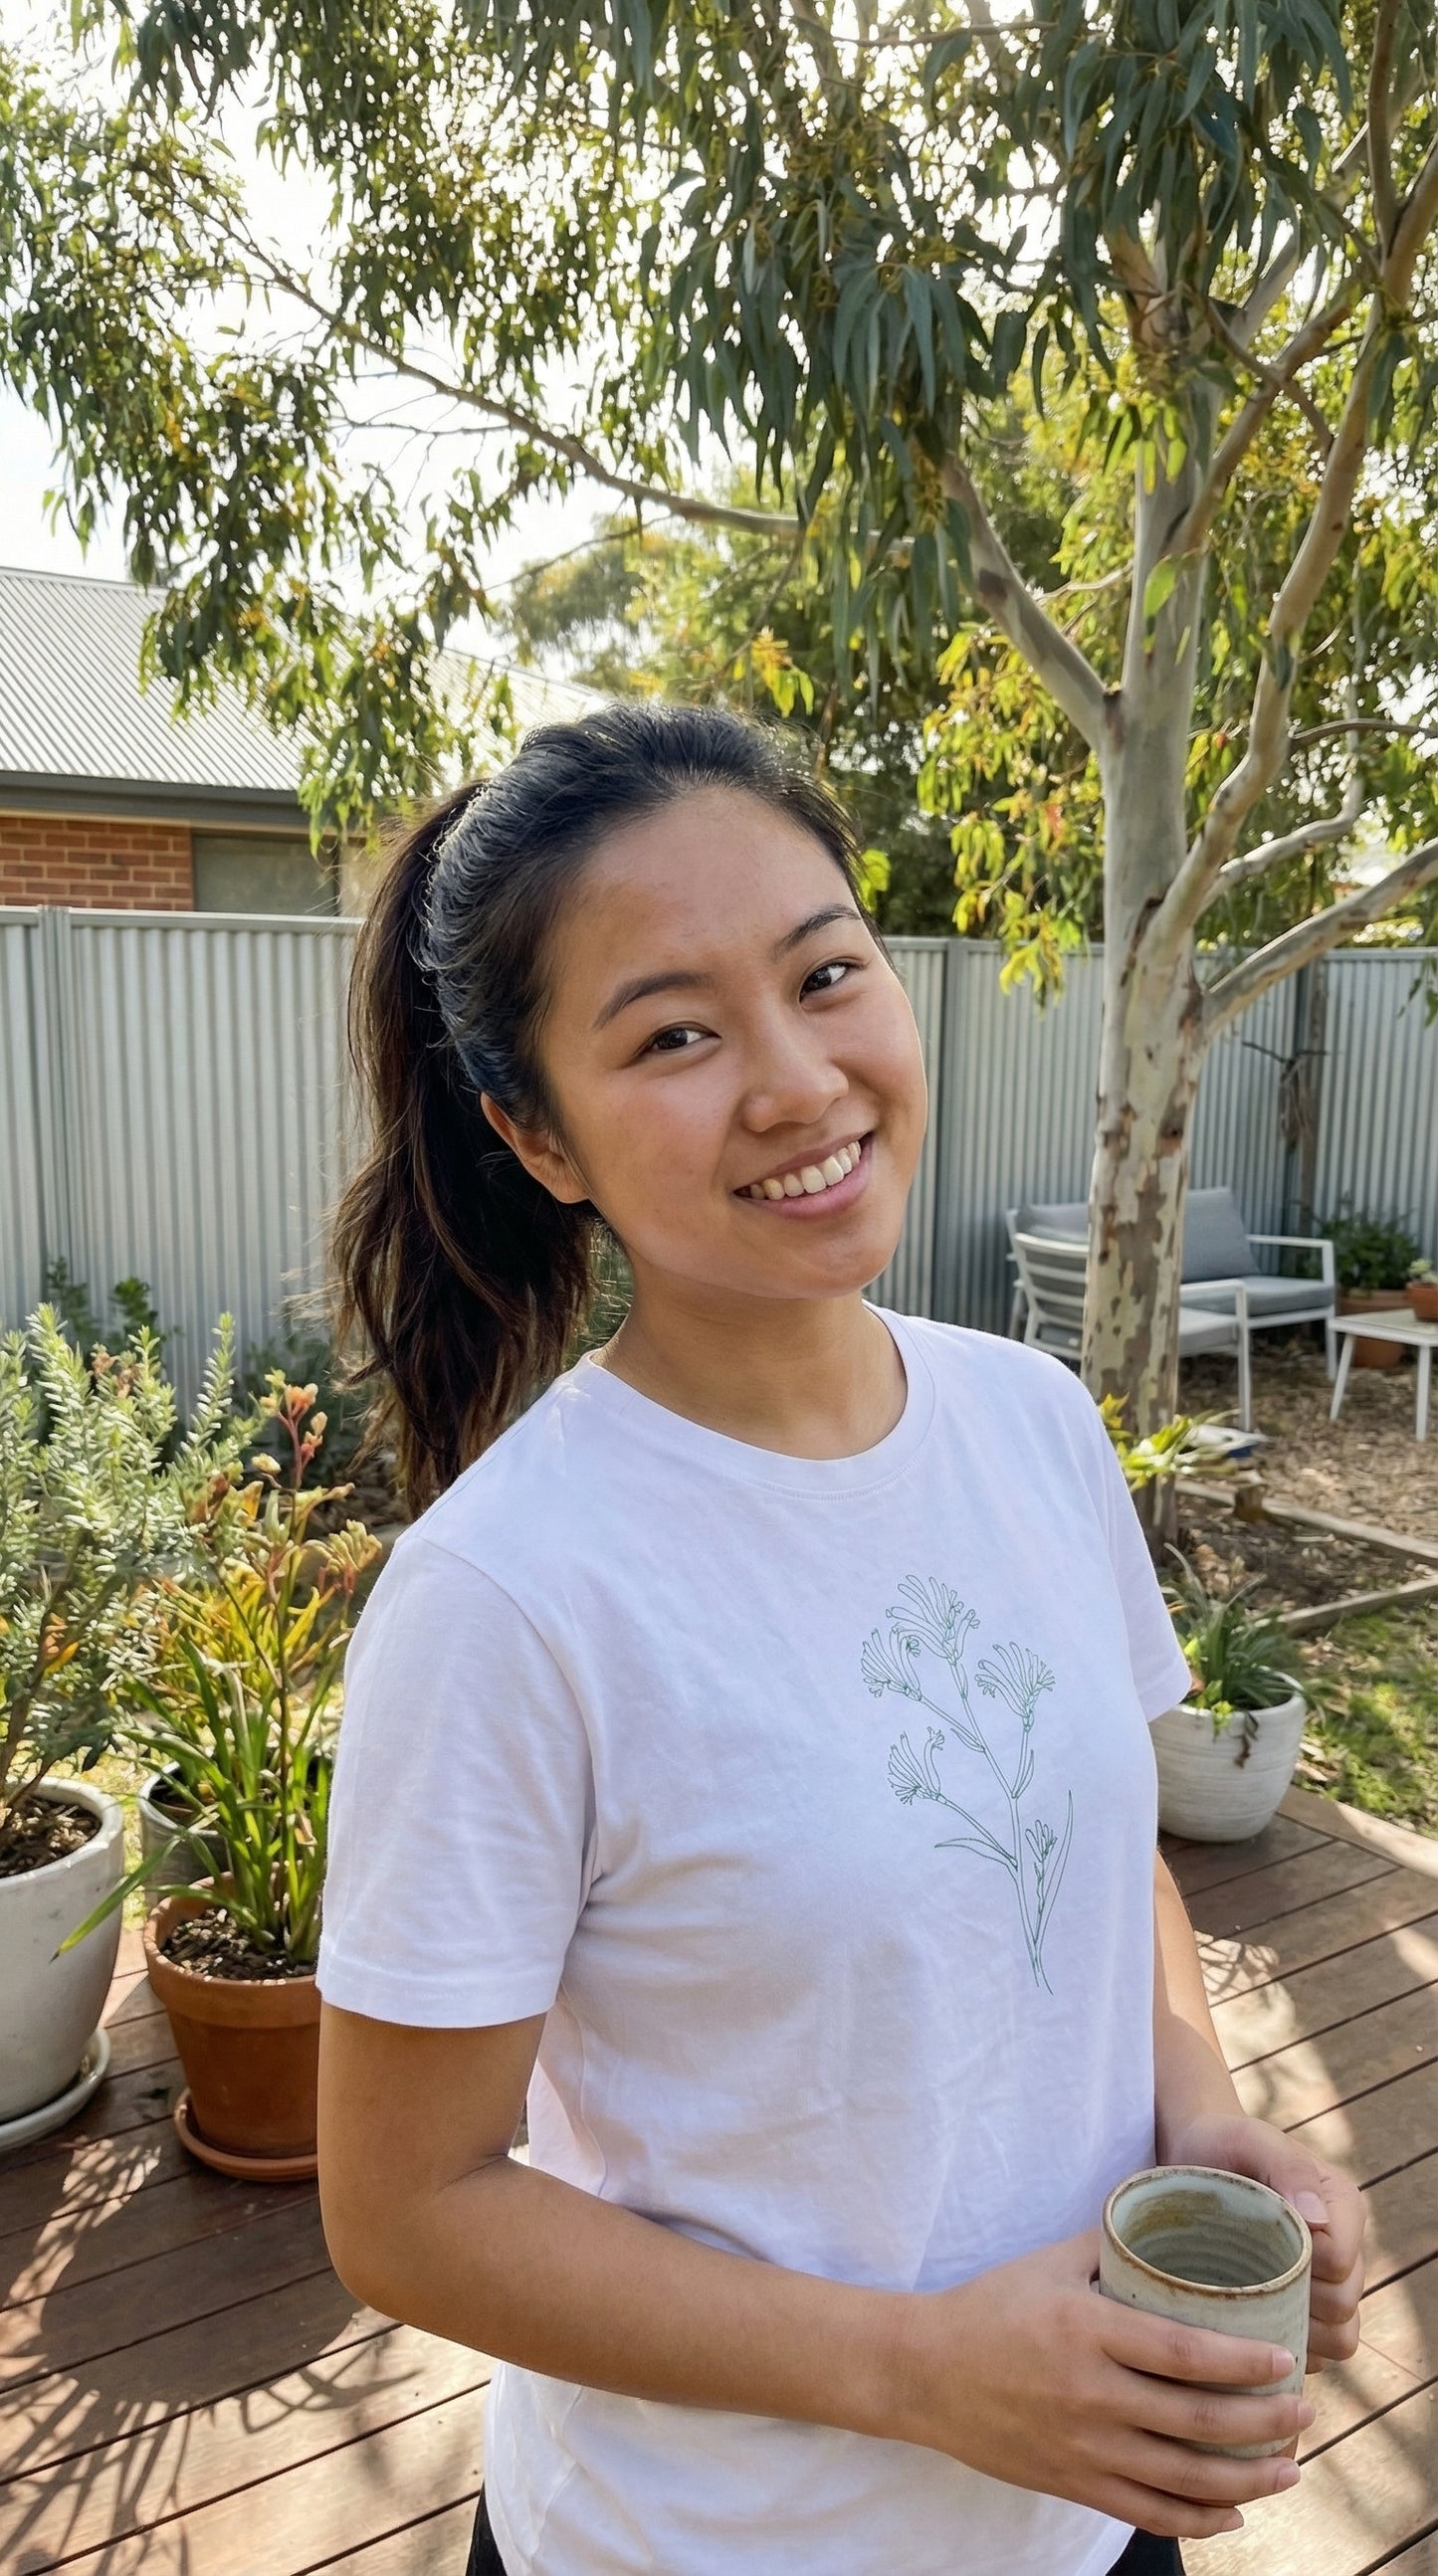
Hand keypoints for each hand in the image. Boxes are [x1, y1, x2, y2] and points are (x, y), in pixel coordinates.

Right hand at [892, 2227, 1313, 2540]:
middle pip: (1197, 2422)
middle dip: (1263, 2423)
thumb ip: (1112, 2247)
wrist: (923, 2371)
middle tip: (1305, 2413)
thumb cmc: (991, 2306)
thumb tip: (1170, 2224)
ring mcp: (1082, 2447)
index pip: (1185, 2353)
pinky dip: (1199, 2518)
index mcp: (1088, 2331)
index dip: (1243, 2362)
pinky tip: (1234, 2511)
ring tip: (1288, 2469)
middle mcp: (1090, 2395)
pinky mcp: (1072, 2482)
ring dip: (1247, 2480)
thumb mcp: (1050, 2262)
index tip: (1285, 2359)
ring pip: (1183, 2478)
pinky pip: (1148, 2513)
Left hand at [1167, 2112, 1364, 2370]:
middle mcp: (1346, 2251)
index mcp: (1342, 2210)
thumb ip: (1285, 2167)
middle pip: (1343, 2310)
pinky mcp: (1308, 2315)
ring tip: (1243, 2314)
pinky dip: (1283, 2352)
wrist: (1195, 2160)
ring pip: (1337, 2341)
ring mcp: (1329, 2287)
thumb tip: (1318, 2219)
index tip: (1250, 2249)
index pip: (1340, 2264)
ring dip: (1293, 2337)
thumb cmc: (1224, 2146)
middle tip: (1239, 2288)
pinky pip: (1315, 2357)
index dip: (1299, 2267)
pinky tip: (1246, 2334)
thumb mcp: (1248, 2140)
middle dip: (1295, 2305)